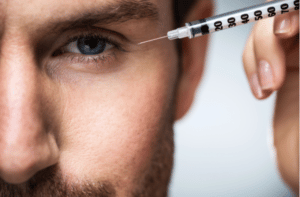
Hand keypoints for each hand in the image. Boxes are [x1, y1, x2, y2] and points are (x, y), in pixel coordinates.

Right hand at [243, 3, 298, 192]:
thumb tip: (287, 19)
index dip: (290, 12)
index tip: (286, 28)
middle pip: (281, 15)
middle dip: (269, 37)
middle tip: (275, 59)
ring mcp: (296, 57)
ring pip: (263, 33)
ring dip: (257, 57)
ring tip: (267, 86)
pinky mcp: (277, 72)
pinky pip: (254, 57)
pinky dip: (250, 69)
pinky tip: (261, 90)